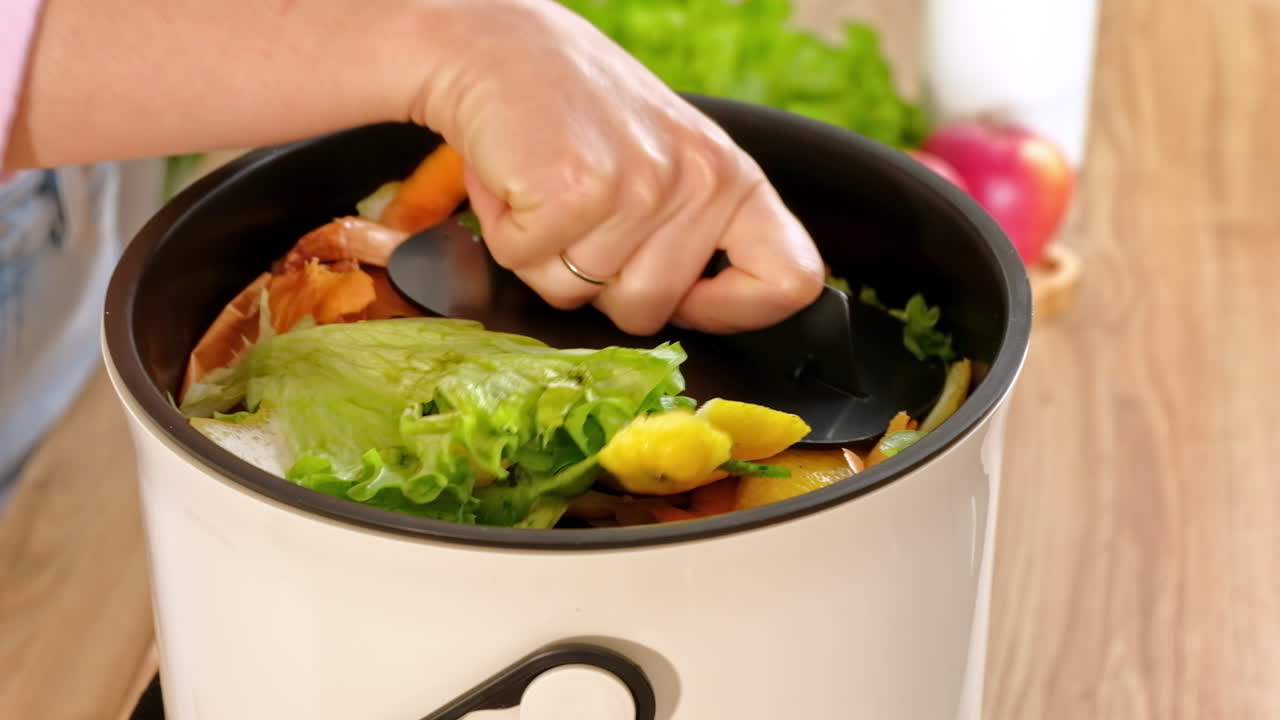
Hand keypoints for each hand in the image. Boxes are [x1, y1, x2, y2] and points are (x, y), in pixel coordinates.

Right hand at [413, 0, 825, 334]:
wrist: (496, 44)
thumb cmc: (574, 109)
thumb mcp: (667, 161)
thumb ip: (693, 230)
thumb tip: (697, 309)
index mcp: (731, 177)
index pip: (789, 279)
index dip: (737, 312)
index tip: (690, 302)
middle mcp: (697, 181)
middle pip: (647, 312)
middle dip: (596, 282)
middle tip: (581, 215)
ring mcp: (639, 188)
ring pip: (578, 294)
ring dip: (544, 255)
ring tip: (547, 189)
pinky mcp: (576, 191)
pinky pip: (528, 265)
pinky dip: (508, 234)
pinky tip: (520, 182)